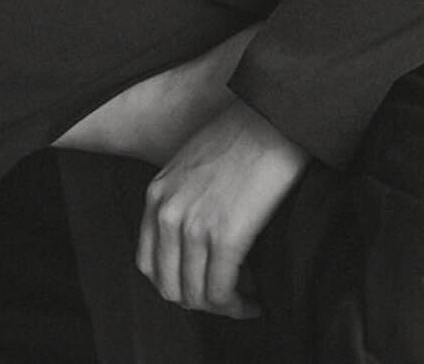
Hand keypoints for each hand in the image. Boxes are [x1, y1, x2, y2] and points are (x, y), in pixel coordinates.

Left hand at [136, 99, 308, 318]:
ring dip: (221, 308)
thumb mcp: (193, 162)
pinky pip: (222, 292)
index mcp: (157, 195)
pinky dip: (238, 306)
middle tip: (227, 299)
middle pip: (170, 286)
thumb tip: (197, 233)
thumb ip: (183, 196)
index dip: (176, 284)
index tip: (202, 286)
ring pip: (196, 296)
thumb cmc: (244, 133)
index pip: (149, 264)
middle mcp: (168, 213)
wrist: (274, 116)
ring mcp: (194, 226)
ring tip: (244, 303)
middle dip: (199, 301)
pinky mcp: (226, 235)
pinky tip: (256, 302)